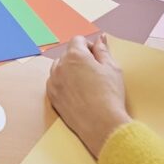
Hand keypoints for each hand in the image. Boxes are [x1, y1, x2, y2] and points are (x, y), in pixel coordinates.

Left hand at [47, 36, 130, 158]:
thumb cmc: (109, 95)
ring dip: (70, 70)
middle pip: (68, 54)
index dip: (89, 46)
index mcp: (75, 55)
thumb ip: (103, 50)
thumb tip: (100, 39)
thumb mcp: (112, 68)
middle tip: (94, 72)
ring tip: (86, 84)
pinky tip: (78, 93)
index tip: (97, 57)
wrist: (101, 124)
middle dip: (80, 58)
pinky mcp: (51, 96)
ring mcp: (53, 82)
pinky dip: (64, 84)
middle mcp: (59, 66)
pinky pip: (55, 83)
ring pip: (59, 68)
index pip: (78, 40)